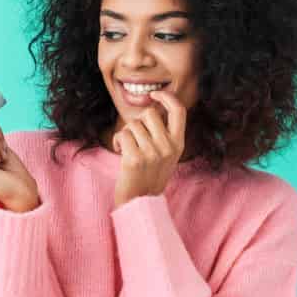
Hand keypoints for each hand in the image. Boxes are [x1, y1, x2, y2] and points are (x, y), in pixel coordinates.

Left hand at [112, 88, 186, 208]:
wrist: (141, 201)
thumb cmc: (150, 175)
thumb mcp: (167, 154)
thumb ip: (165, 133)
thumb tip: (153, 106)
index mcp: (179, 144)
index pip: (179, 110)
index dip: (167, 97)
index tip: (155, 94)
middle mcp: (168, 147)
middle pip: (150, 113)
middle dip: (138, 121)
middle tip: (137, 138)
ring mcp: (152, 153)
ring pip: (133, 124)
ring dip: (126, 134)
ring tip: (129, 149)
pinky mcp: (134, 158)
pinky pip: (122, 134)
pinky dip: (117, 141)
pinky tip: (121, 153)